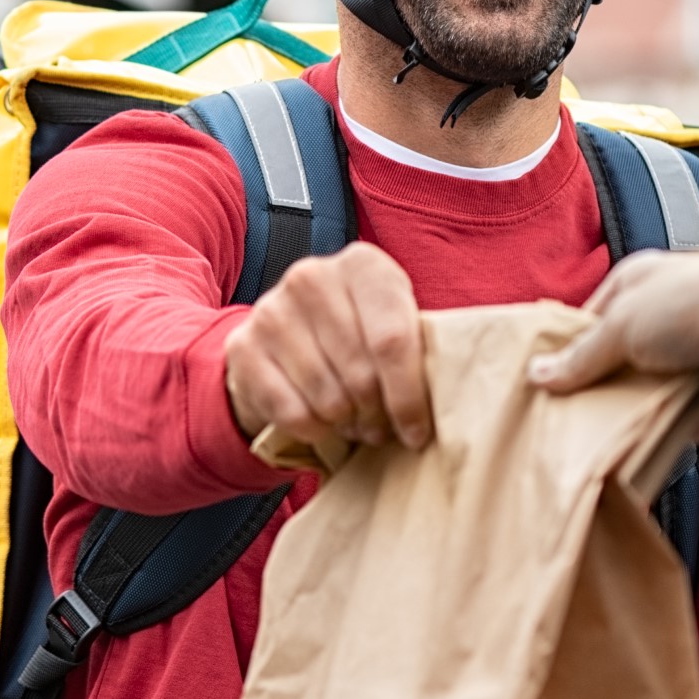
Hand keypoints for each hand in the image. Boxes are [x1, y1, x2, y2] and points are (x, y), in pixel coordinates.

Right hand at [224, 241, 431, 451]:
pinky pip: (291, 412)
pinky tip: (323, 423)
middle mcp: (313, 276)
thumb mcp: (394, 322)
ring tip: (356, 423)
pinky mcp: (243, 346)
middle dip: (378, 415)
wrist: (284, 335)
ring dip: (347, 424)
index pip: (393, 340)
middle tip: (383, 429)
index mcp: (363, 264)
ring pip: (327, 397)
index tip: (418, 433)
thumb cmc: (359, 333)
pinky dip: (313, 430)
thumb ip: (419, 347)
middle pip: (360, 373)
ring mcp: (272, 309)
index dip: (409, 397)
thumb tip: (456, 396)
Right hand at [527, 231, 698, 440]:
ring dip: (612, 426)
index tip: (525, 389)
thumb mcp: (625, 320)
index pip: (585, 326)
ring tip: (563, 454)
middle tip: (537, 430)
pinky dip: (645, 449)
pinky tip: (608, 467)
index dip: (558, 355)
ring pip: (633, 407)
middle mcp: (657, 330)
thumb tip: (538, 377)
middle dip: (581, 396)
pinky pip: (665, 437)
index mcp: (635, 291)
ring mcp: (681, 373)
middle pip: (608, 370)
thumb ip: (583, 355)